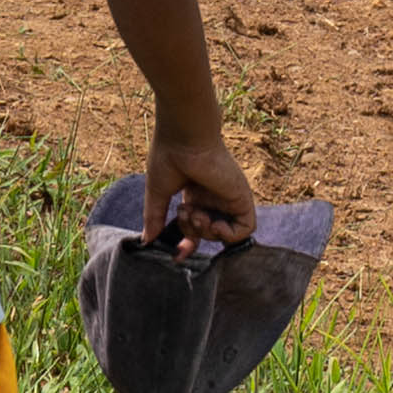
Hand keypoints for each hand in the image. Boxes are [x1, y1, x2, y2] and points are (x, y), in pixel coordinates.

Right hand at [139, 122, 261, 244]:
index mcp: (195, 194)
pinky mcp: (242, 197)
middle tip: (184, 214)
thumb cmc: (168, 157)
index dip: (188, 243)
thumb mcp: (157, 193)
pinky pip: (246, 228)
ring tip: (196, 214)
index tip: (177, 254)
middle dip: (194, 234)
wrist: (183, 138)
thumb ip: (154, 218)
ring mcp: (228, 197)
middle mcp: (213, 197)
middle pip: (208, 233)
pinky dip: (229, 234)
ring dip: (208, 233)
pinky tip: (213, 222)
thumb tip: (147, 241)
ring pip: (226, 233)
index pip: (196, 227)